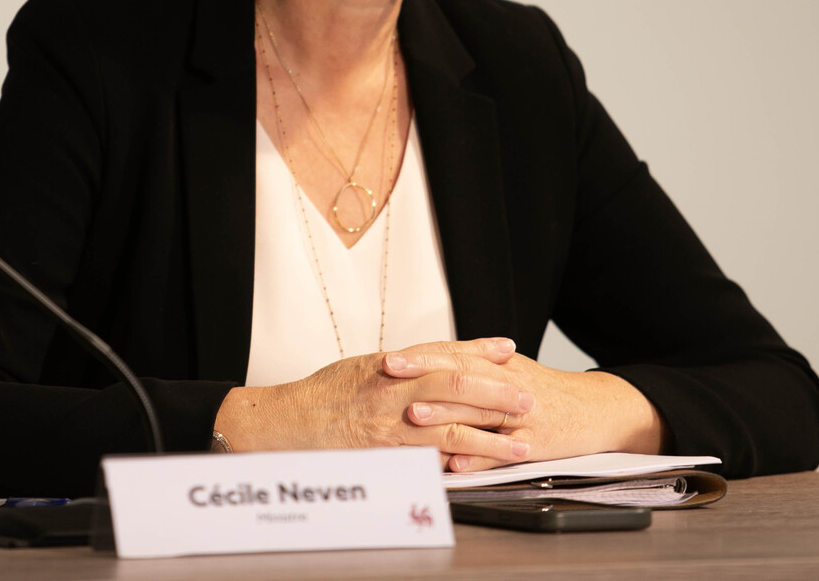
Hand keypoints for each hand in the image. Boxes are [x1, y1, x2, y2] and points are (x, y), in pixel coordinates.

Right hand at [213, 338, 532, 463]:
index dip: (479, 350)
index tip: (508, 349)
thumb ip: (398, 366)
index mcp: (391, 363)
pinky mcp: (388, 452)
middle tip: (529, 396)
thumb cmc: (322, 395)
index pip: (444, 352)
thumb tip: (429, 361)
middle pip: (457, 385)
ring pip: (453, 425)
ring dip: (492, 434)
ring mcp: (392, 421)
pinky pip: (429, 458)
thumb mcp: (362, 367)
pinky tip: (484, 468)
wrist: (289, 421)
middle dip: (497, 392)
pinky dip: (458, 462)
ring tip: (523, 441)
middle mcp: (395, 387)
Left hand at [382, 347, 668, 471]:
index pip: (453, 355)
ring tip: (412, 417)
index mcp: (499, 365)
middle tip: (388, 376)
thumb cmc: (547, 391)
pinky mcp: (535, 442)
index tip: (388, 358)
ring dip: (444, 414)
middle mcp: (508, 385)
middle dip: (422, 376)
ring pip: (478, 412)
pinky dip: (479, 456)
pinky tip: (455, 462)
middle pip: (460, 376)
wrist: (596, 409)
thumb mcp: (511, 370)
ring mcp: (521, 414)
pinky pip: (503, 451)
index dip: (421, 356)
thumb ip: (474, 365)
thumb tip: (430, 362)